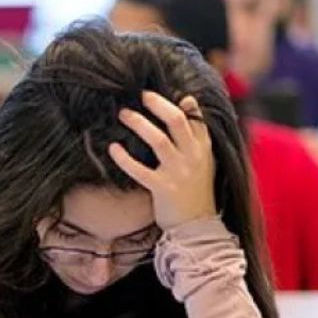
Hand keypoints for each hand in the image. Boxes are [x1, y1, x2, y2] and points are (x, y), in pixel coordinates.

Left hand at [108, 91, 216, 229]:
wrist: (196, 226)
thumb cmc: (196, 192)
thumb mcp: (204, 161)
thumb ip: (196, 134)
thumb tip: (187, 100)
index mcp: (203, 149)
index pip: (195, 117)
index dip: (180, 102)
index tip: (162, 91)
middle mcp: (193, 157)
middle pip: (176, 121)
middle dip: (157, 104)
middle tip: (140, 94)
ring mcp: (178, 172)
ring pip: (158, 140)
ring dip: (139, 124)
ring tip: (123, 114)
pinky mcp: (162, 188)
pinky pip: (140, 170)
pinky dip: (124, 158)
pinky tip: (113, 148)